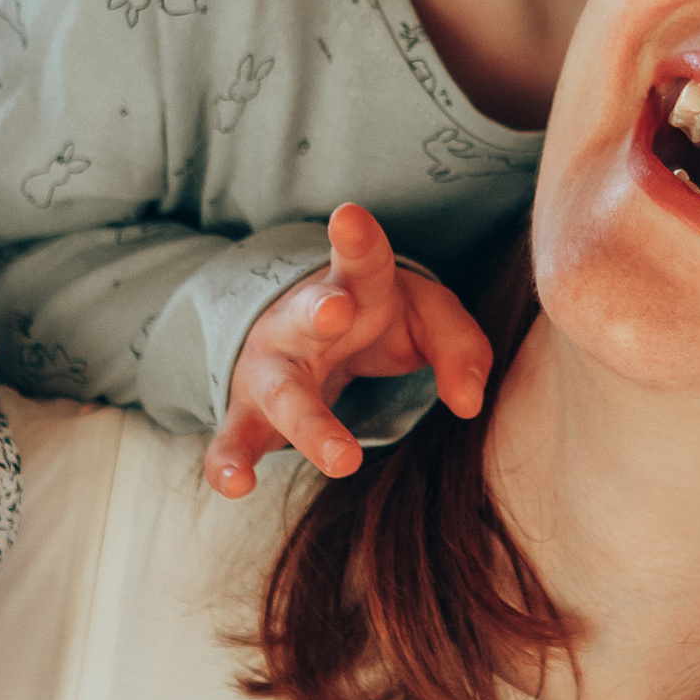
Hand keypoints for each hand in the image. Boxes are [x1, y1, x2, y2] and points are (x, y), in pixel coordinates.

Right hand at [206, 205, 492, 497]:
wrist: (307, 333)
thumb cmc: (379, 318)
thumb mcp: (427, 319)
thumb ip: (460, 349)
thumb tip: (469, 404)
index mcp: (353, 287)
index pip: (360, 259)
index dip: (355, 239)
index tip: (348, 215)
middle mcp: (303, 322)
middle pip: (308, 316)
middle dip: (318, 312)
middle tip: (334, 311)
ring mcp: (270, 368)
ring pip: (282, 392)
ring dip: (308, 423)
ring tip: (341, 460)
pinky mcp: (249, 413)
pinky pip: (235, 438)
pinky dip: (229, 462)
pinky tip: (235, 485)